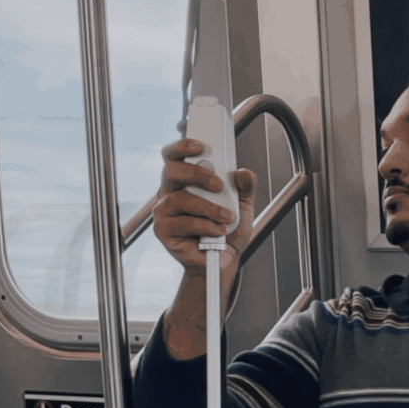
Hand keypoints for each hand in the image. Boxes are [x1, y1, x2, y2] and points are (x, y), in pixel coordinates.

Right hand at [153, 138, 256, 276]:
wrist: (224, 261)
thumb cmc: (227, 231)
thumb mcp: (243, 206)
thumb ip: (245, 188)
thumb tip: (243, 173)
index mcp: (185, 181)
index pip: (174, 156)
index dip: (182, 147)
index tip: (201, 146)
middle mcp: (170, 193)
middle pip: (171, 170)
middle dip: (196, 174)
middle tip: (218, 185)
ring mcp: (164, 212)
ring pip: (178, 198)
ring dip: (208, 207)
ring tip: (227, 218)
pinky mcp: (163, 231)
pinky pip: (182, 222)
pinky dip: (205, 226)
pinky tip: (218, 231)